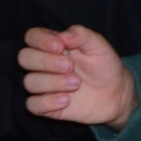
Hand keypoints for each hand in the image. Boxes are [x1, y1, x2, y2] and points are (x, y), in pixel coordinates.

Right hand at [17, 25, 137, 127]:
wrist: (117, 93)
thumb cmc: (104, 65)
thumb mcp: (98, 45)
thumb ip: (80, 34)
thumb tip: (61, 36)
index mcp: (51, 45)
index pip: (31, 37)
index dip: (40, 41)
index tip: (60, 46)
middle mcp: (43, 64)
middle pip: (24, 58)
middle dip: (46, 62)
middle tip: (70, 66)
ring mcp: (44, 86)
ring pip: (29, 82)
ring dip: (52, 83)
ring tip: (76, 84)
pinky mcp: (47, 106)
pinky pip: (32, 105)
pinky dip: (47, 102)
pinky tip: (67, 100)